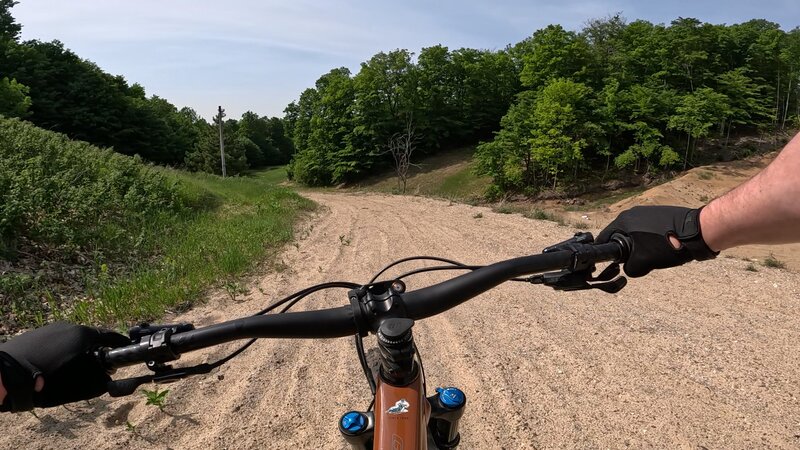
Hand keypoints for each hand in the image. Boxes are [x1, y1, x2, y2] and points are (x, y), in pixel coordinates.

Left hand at [0, 321, 128, 411]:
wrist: (5, 375)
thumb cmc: (45, 380)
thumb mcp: (76, 385)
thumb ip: (97, 380)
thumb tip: (107, 378)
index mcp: (82, 334)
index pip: (109, 336)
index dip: (120, 343)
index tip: (127, 348)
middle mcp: (69, 326)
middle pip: (90, 337)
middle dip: (96, 350)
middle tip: (98, 365)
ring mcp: (50, 328)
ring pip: (72, 339)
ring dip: (77, 351)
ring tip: (72, 368)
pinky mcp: (36, 334)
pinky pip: (56, 341)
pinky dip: (61, 351)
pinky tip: (53, 365)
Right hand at [596, 206, 717, 276]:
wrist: (698, 232)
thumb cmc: (667, 244)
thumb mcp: (643, 262)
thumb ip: (630, 267)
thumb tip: (630, 268)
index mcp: (624, 220)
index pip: (605, 238)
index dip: (605, 253)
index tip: (608, 264)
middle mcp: (632, 213)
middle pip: (620, 236)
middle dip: (625, 250)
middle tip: (633, 262)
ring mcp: (647, 212)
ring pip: (635, 234)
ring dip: (638, 246)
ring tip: (650, 256)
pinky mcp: (660, 214)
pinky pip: (647, 230)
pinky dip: (649, 240)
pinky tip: (660, 248)